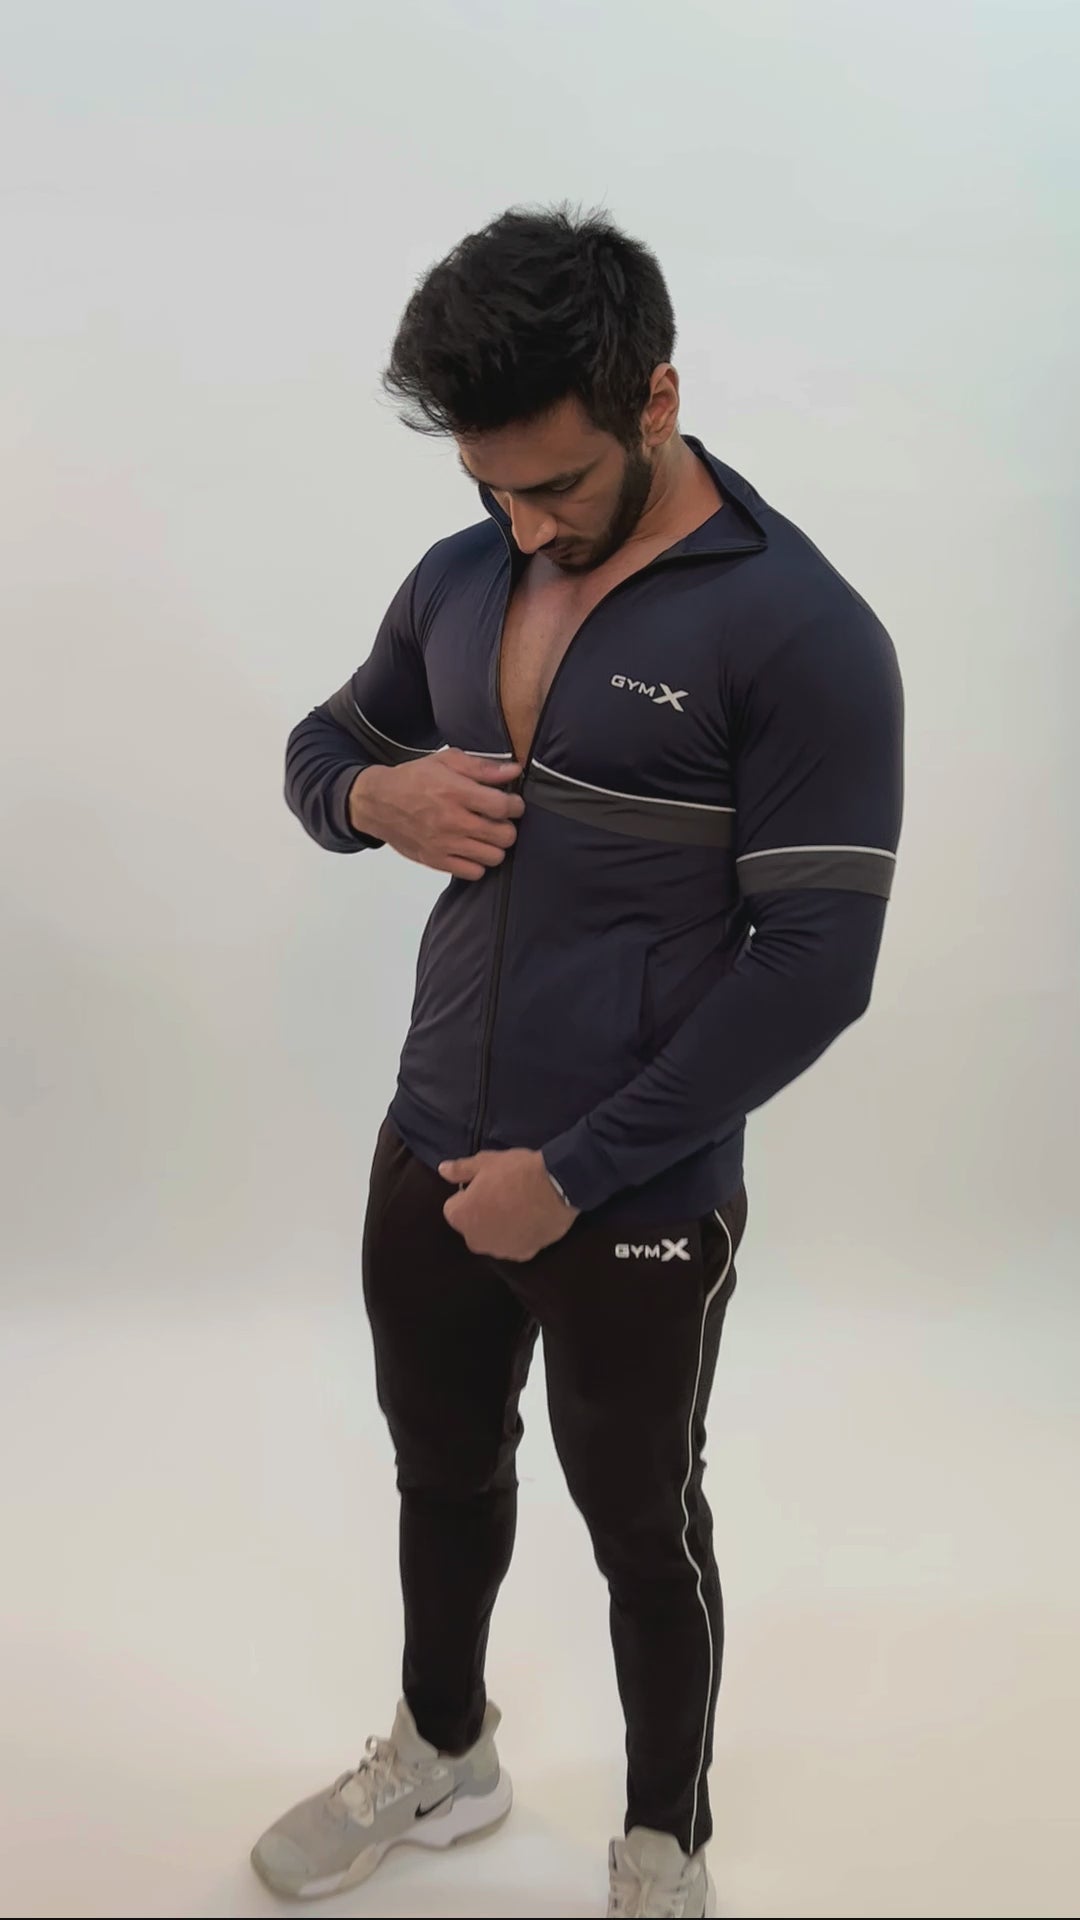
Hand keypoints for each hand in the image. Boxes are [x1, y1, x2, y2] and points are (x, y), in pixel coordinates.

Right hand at [348, 750, 524, 881]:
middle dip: (508, 826)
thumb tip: (514, 771)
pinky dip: (478, 863)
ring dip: (495, 846)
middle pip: (504, 835)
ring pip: (494, 857)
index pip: (503, 806)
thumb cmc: (412, 780)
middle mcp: (452, 821)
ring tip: (486, 835)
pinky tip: (472, 849)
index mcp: (456, 792)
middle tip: (499, 820)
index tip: (511, 803)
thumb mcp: (447, 761)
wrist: (377, 803)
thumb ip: (483, 767)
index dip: (515, 805)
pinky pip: (473, 872)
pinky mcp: (436, 861)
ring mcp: (444, 844)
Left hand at [439, 1148, 579, 1260]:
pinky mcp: (523, 1254)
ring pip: (494, 1237)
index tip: (484, 1185)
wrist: (556, 1187)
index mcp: (461, 1217)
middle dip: (482, 1214)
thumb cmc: (516, 1172)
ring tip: (520, 1206)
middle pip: (473, 1226)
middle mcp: (475, 1240)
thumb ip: (460, 1170)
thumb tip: (442, 1170)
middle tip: (502, 1194)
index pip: (454, 1208)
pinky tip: (532, 1219)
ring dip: (500, 1226)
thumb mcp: (485, 1162)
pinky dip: (520, 1235)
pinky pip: (515, 1245)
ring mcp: (500, 1250)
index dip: (469, 1194)